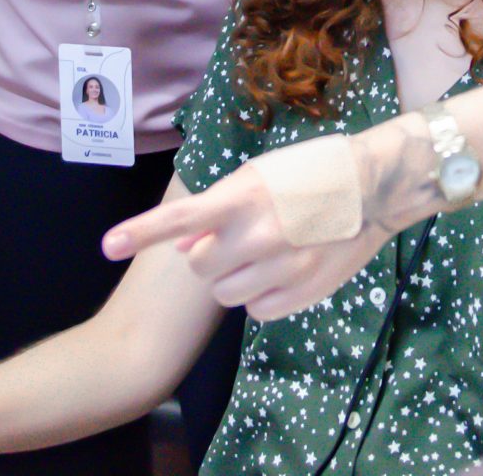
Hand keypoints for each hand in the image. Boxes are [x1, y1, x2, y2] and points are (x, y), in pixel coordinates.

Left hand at [104, 126, 420, 320]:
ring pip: (225, 293)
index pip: (182, 218)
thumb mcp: (261, 174)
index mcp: (245, 196)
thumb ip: (219, 208)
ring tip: (263, 251)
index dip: (141, 232)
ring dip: (234, 276)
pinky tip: (281, 269)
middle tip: (237, 237)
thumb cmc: (312, 171)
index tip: (108, 245)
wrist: (374, 188)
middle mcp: (261, 234)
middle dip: (209, 255)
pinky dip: (260, 295)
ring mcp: (283, 267)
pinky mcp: (302, 293)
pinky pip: (256, 310)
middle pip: (200, 266)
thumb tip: (185, 246)